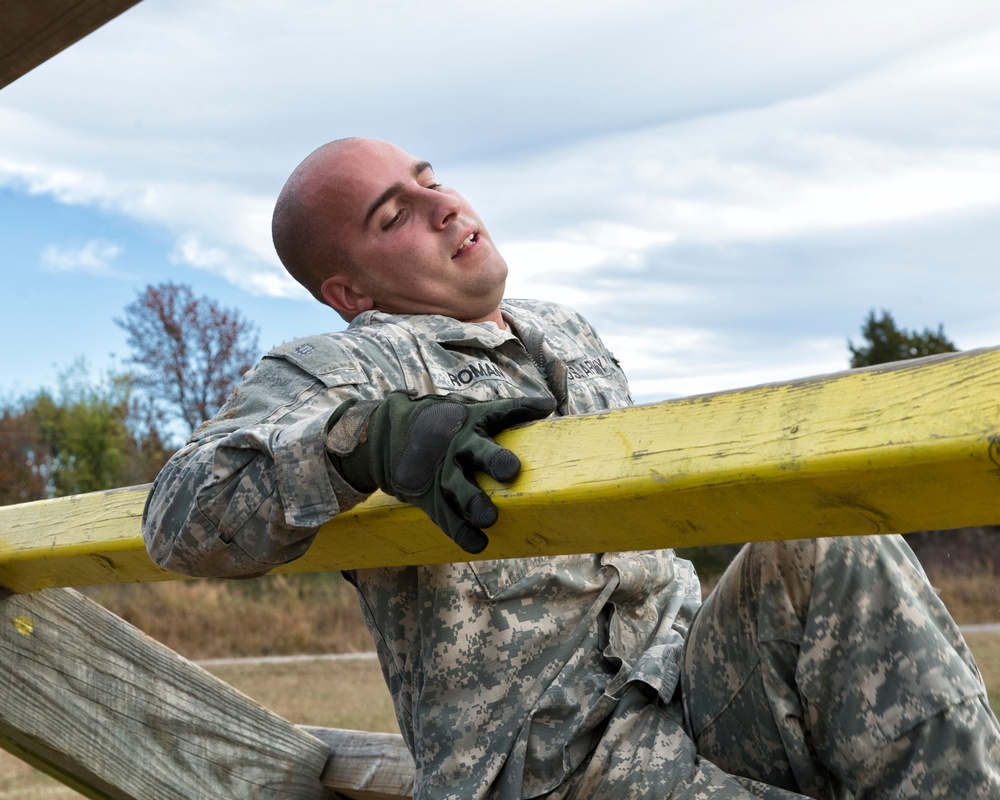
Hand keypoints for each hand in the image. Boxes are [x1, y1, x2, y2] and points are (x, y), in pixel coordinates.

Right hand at [326, 392, 555, 552]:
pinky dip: (461, 532)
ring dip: (473, 503)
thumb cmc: (446, 425)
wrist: (389, 437)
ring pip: (458, 488)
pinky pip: (446, 517)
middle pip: (477, 452)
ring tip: (489, 519)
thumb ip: (510, 411)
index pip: (499, 410)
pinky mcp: (429, 496)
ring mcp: (441, 472)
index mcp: (471, 421)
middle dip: (494, 460)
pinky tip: (478, 544)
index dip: (521, 407)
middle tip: (511, 472)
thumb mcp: (471, 412)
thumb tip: (549, 403)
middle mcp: (456, 446)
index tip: (544, 405)